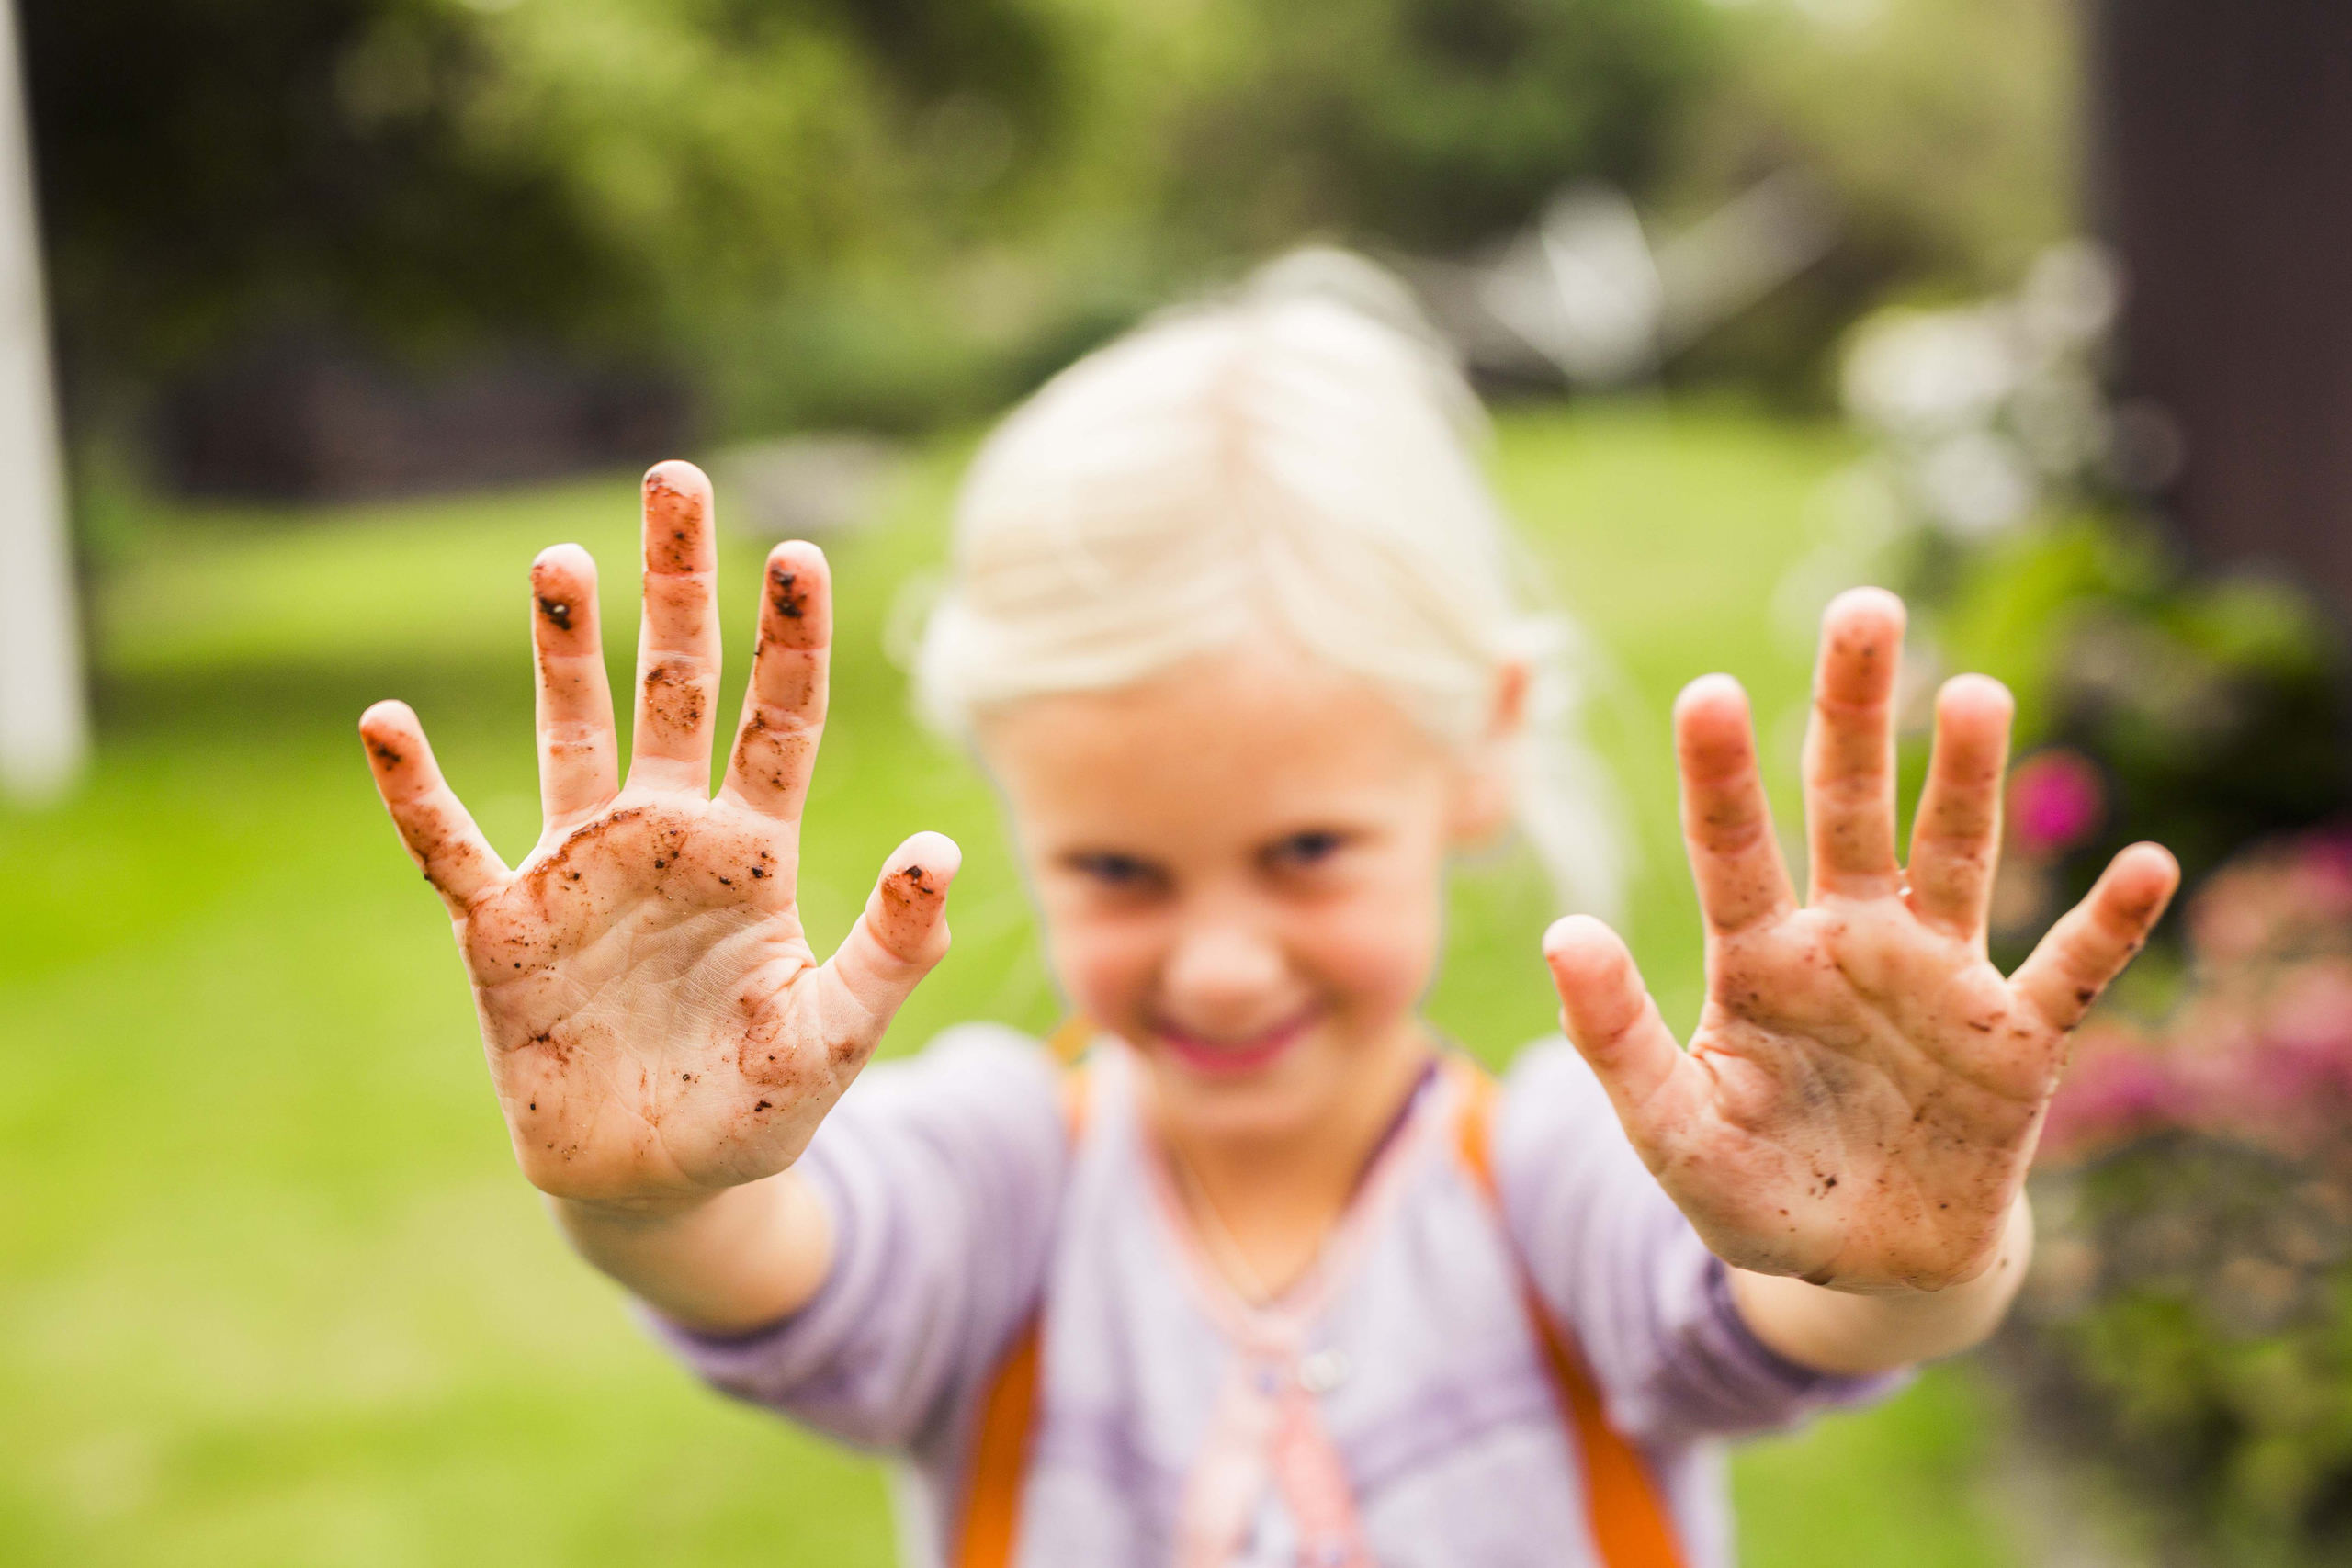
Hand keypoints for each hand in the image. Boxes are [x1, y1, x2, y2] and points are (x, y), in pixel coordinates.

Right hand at [360, 462, 957, 1205]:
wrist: (658, 1184)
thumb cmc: (754, 1104)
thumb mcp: (836, 1034)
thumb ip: (891, 948)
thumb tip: (943, 852)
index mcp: (752, 849)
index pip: (780, 720)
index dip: (790, 641)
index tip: (802, 552)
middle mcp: (666, 834)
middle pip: (678, 685)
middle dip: (679, 586)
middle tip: (678, 478)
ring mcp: (579, 871)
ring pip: (571, 733)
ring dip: (564, 650)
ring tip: (562, 558)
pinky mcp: (503, 929)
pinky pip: (449, 847)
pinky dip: (416, 792)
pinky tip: (387, 724)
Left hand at [1543, 588, 2176, 1292]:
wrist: (1865, 1268)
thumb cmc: (1757, 1187)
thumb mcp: (1673, 1130)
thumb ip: (1617, 1040)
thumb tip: (1561, 931)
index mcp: (1758, 958)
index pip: (1732, 848)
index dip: (1720, 774)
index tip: (1706, 690)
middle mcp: (1849, 942)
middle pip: (1849, 808)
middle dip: (1854, 712)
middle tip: (1864, 609)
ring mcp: (1938, 982)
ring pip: (1953, 858)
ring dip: (1967, 780)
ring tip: (1975, 693)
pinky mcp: (2018, 1042)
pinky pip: (2072, 971)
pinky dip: (2109, 923)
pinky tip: (2149, 862)